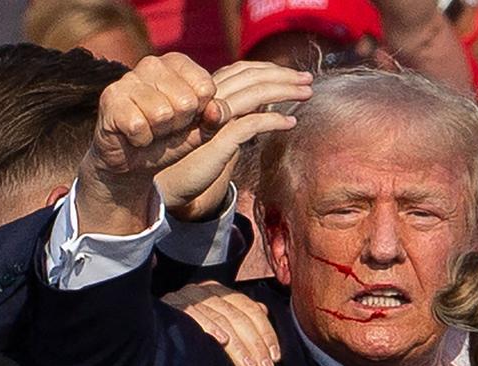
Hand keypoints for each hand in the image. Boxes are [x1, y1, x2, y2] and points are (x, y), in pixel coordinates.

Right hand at [77, 53, 223, 234]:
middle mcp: (152, 65)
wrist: (135, 164)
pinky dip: (141, 140)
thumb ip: (215, 119)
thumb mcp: (200, 131)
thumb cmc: (170, 140)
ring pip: (162, 113)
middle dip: (180, 124)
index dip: (200, 113)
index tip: (187, 118)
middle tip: (165, 127)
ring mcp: (128, 80)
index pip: (206, 87)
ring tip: (150, 130)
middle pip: (186, 101)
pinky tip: (134, 136)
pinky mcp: (110, 99)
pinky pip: (139, 126)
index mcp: (177, 64)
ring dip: (159, 132)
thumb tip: (217, 110)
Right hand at [156, 61, 312, 220]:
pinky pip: (249, 124)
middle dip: (283, 75)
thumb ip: (235, 114)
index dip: (269, 69)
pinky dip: (272, 121)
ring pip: (253, 94)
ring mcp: (212, 118)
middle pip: (251, 77)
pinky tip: (290, 123)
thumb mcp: (217, 130)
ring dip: (284, 90)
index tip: (293, 75)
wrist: (170, 184)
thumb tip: (263, 105)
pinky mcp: (217, 140)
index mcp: (208, 94)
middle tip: (307, 78)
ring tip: (307, 93)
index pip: (242, 70)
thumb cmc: (193, 158)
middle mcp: (209, 99)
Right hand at [162, 281, 279, 365]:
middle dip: (256, 344)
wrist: (149, 330)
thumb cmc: (189, 329)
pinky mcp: (172, 306)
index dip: (266, 333)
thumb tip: (263, 310)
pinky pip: (195, 316)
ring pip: (222, 319)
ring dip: (238, 346)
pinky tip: (222, 341)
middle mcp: (205, 291)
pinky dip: (210, 328)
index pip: (250, 309)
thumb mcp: (218, 320)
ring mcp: (188, 297)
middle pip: (239, 315)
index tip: (275, 356)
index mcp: (219, 292)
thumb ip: (240, 314)